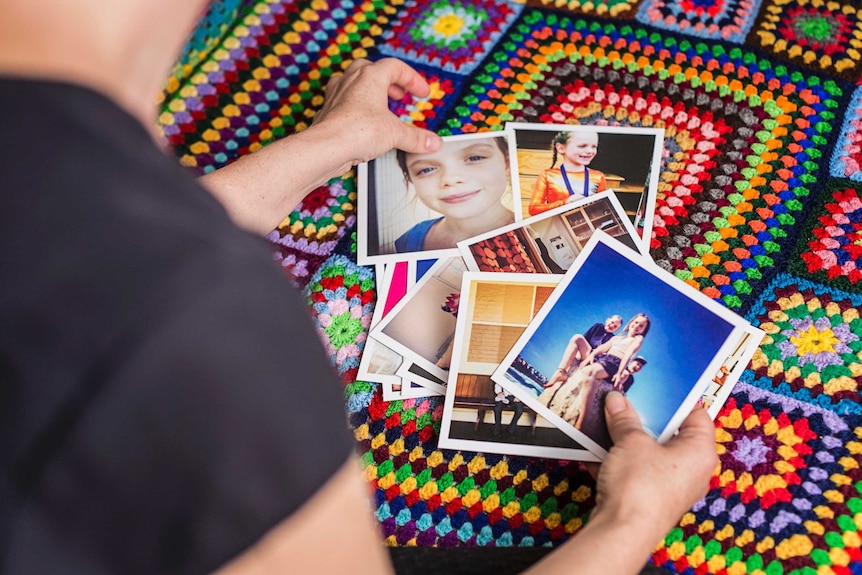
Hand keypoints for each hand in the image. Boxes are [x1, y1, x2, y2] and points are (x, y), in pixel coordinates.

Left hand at [313, 58, 441, 165]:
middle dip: (388, 81)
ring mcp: (336, 95)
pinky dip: (353, 108)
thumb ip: (416, 137)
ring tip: (378, 104)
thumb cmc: (356, 131)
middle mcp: (351, 81)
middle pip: (371, 69)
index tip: (421, 93)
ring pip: (351, 82)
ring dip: (367, 90)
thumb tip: (432, 142)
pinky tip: (359, 121)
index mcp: (370, 77)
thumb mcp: (395, 134)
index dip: (412, 79)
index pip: (396, 67)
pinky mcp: (327, 112)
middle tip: (398, 95)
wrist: (326, 147)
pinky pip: (341, 102)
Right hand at [525, 392, 716, 573]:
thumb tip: (617, 401)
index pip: (696, 415)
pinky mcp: (650, 499)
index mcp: (699, 452)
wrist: (622, 531)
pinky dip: (619, 461)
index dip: (675, 400)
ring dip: (627, 440)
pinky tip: (596, 450)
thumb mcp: (630, 441)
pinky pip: (636, 472)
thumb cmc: (640, 487)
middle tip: (626, 401)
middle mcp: (692, 471)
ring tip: (607, 422)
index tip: (655, 388)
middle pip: (670, 434)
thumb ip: (624, 419)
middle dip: (644, 419)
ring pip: (650, 453)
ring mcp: (671, 487)